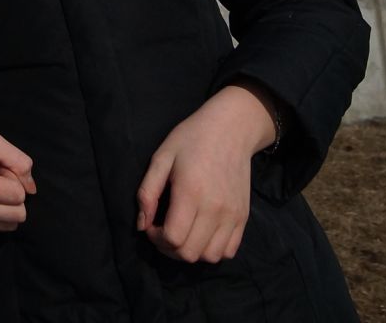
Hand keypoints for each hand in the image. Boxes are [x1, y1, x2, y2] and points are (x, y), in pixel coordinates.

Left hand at [135, 83, 277, 263]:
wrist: (231, 129)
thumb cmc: (191, 139)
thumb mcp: (161, 157)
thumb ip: (147, 192)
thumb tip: (141, 225)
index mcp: (191, 192)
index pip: (173, 238)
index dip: (156, 239)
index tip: (151, 224)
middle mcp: (215, 209)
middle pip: (190, 254)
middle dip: (169, 248)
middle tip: (163, 231)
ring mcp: (233, 215)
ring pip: (210, 256)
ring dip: (192, 251)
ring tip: (183, 233)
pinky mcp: (244, 217)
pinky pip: (229, 251)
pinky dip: (213, 250)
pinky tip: (202, 233)